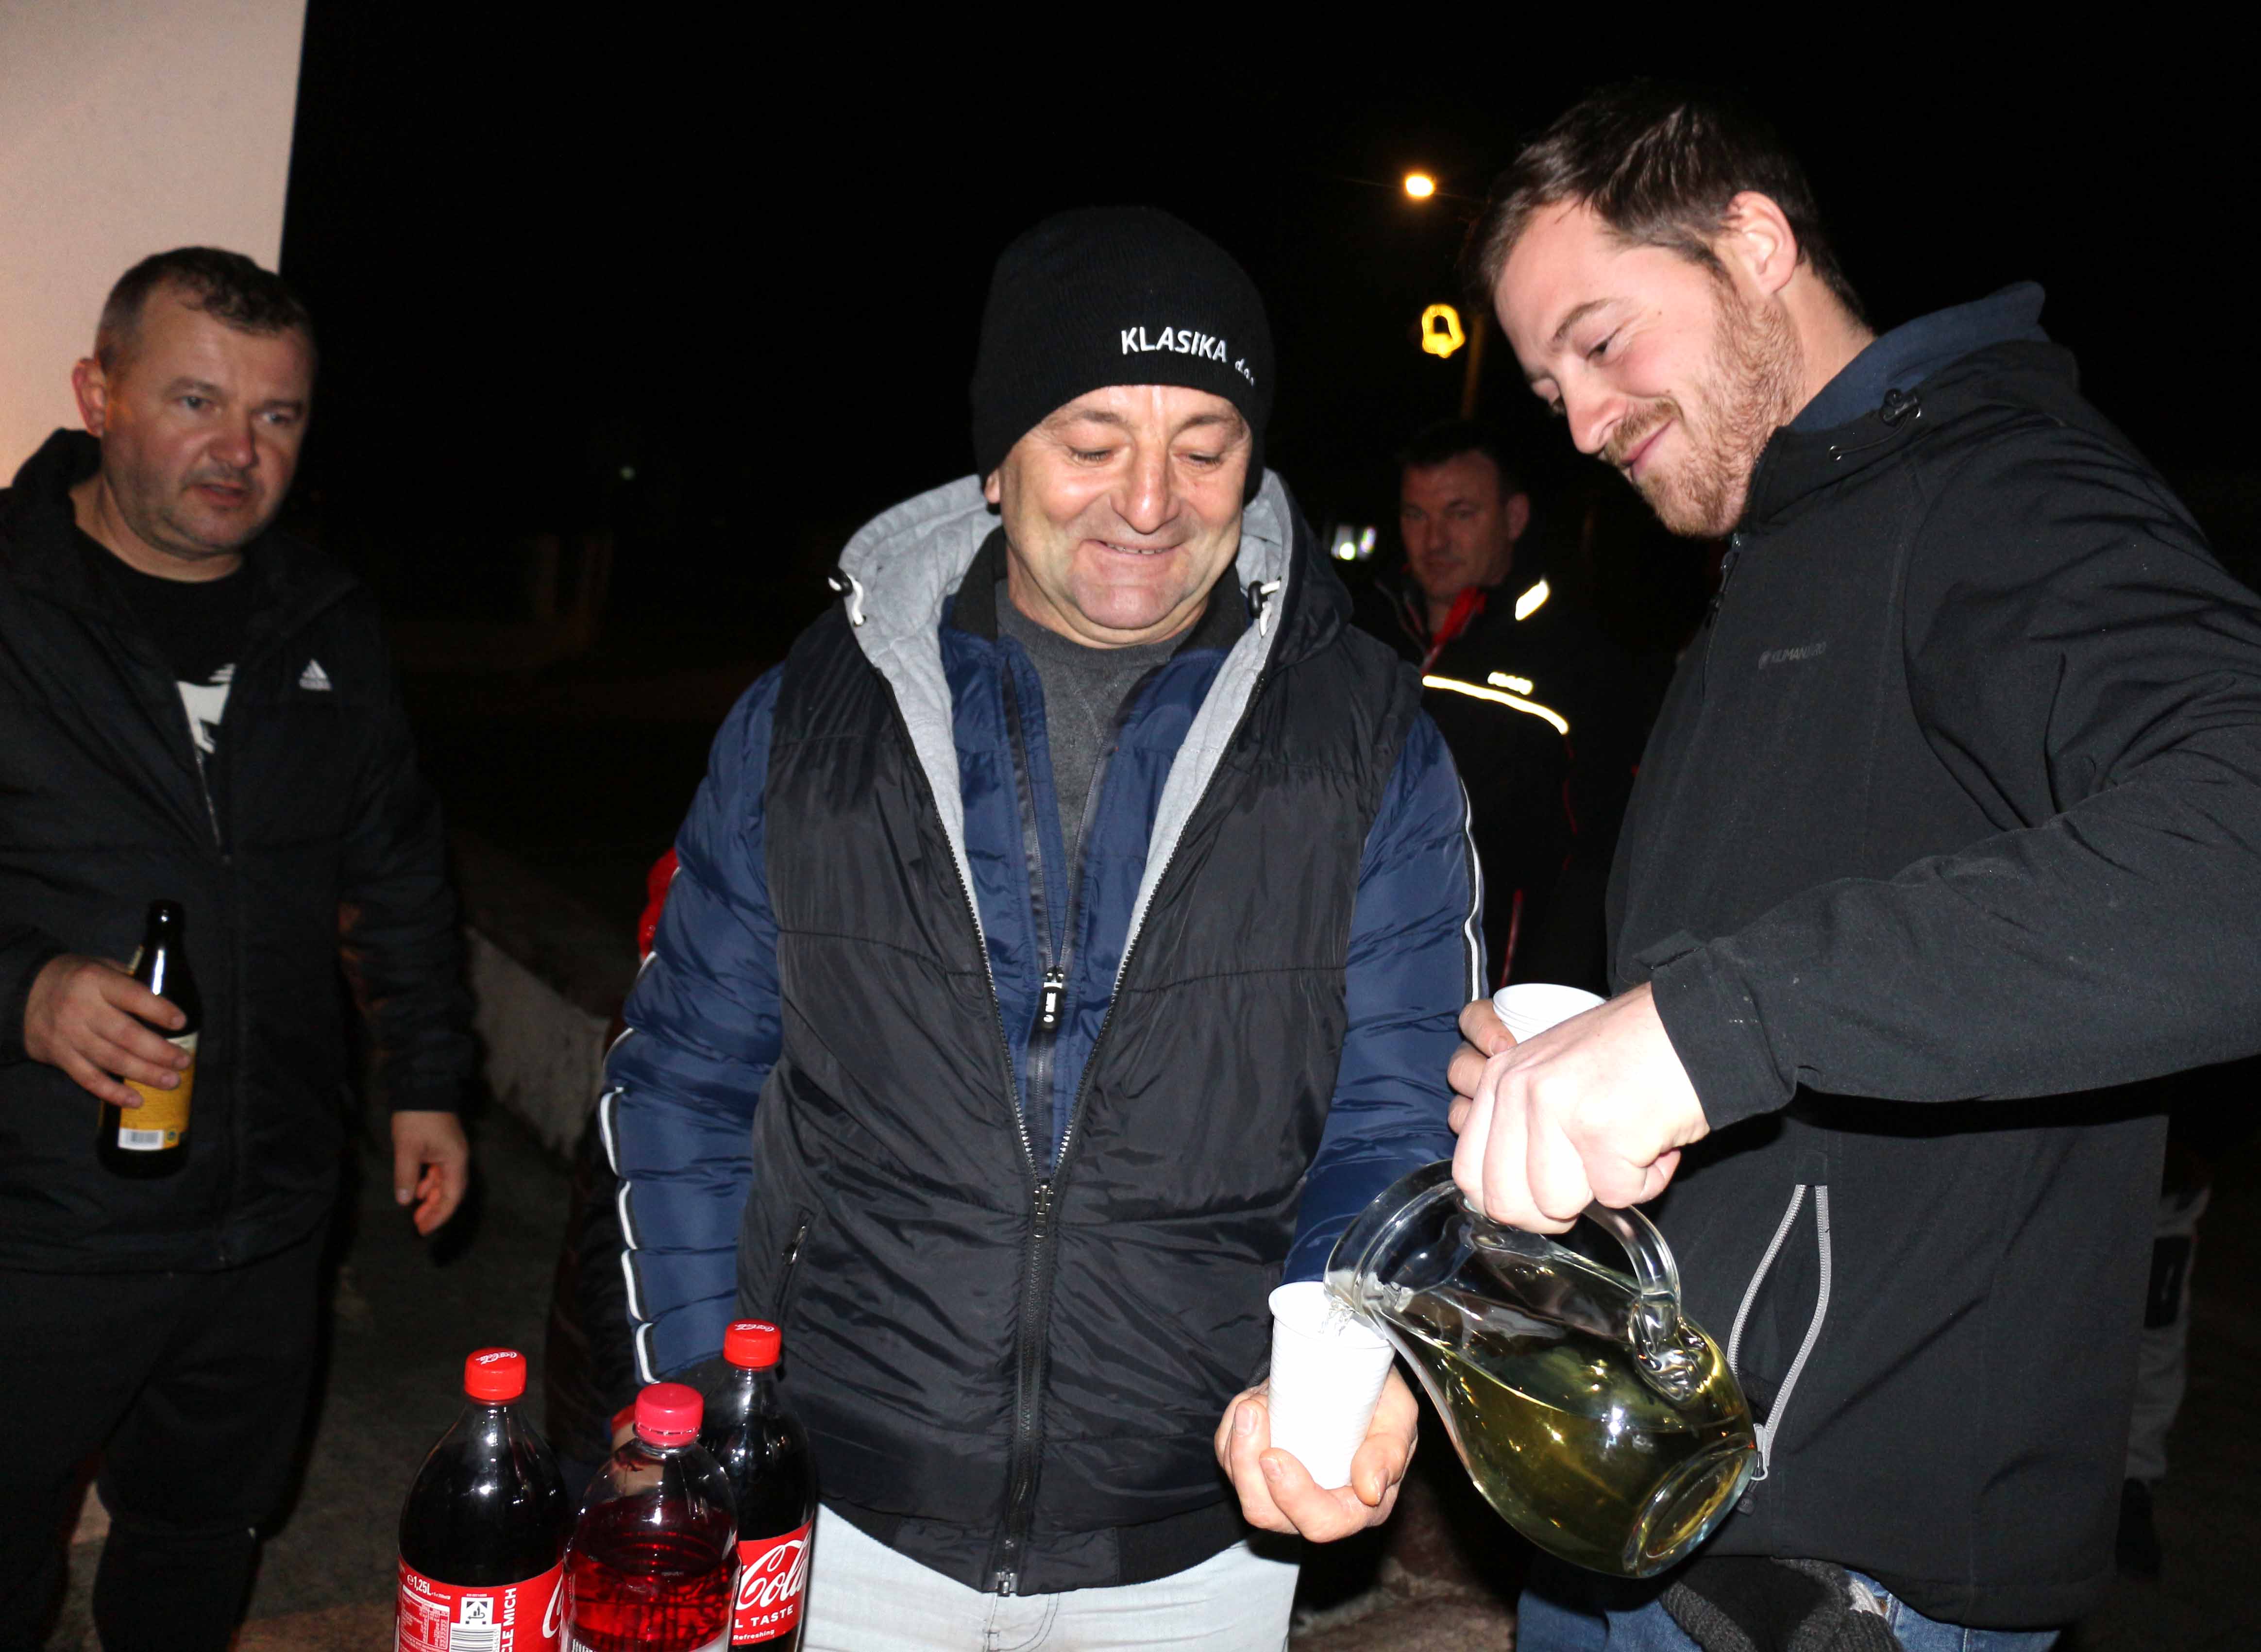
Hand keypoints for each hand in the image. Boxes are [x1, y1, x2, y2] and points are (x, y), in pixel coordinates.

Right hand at [22, 954, 187, 1106]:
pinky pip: (88, 1079)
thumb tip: (170, 1002)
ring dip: (144, 1073)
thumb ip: (130, 982)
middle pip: (125, 1034)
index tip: (181, 1022)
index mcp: (95, 981)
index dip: (158, 1010)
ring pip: (111, 1060)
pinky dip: (112, 1092)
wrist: (26, 996)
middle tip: (183, 1061)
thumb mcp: (101, 967)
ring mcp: (69, 1035)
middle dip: (158, 1051)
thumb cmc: (77, 980)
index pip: (132, 996)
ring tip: (171, 1081)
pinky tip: (136, 1100)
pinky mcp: (60, 1057)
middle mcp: (81, 1009)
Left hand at [391, 1110, 468, 1235]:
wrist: (423, 1087)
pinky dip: (429, 1184)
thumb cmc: (417, 1118)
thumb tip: (405, 1201)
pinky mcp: (442, 1147)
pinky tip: (417, 1190)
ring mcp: (450, 1153)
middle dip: (436, 1210)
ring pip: (445, 1183)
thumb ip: (407, 1176)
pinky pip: (439, 1172)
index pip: (452, 1196)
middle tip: (419, 1225)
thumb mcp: (407, 1148)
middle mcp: (457, 1159)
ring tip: (416, 1212)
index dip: (439, 1215)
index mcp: (455, 1161)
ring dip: (432, 1198)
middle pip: (451, 1192)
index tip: (424, 1229)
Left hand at [1214, 1366, 1416, 1540]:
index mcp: (1359, 1506)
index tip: (1274, 1455)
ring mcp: (1283, 1491)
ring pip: (1242, 1488)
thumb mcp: (1399, 1415)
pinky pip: (1228, 1461)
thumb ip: (1390, 1451)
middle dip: (1247, 1467)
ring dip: (1238, 1442)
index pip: (1323, 1522)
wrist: (1352, 1373)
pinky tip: (1251, 1404)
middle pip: (1268, 1514)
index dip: (1295, 1498)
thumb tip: (1370, 1490)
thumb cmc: (1381, 1397)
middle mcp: (1318, 1506)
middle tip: (1252, 1412)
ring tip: (1255, 1401)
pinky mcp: (1257, 1471)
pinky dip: (1231, 1431)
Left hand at [1448, 984, 1707, 1231]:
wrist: (1695, 1026)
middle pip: (1506, 1202)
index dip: (1510, 1203)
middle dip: (1553, 1212)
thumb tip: (1508, 1199)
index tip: (1542, 1197)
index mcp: (1500, 1079)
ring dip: (1604, 1189)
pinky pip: (1616, 1196)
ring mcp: (1556, 1108)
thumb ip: (1520, 1128)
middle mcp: (1519, 1089)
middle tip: (1590, 1183)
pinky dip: (1647, 1181)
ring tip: (1628, 1147)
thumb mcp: (1554, 1076)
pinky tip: (1656, 1143)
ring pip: (1558, 1204)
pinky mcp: (1601, 1130)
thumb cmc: (1633, 1057)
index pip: (1468, 1174)